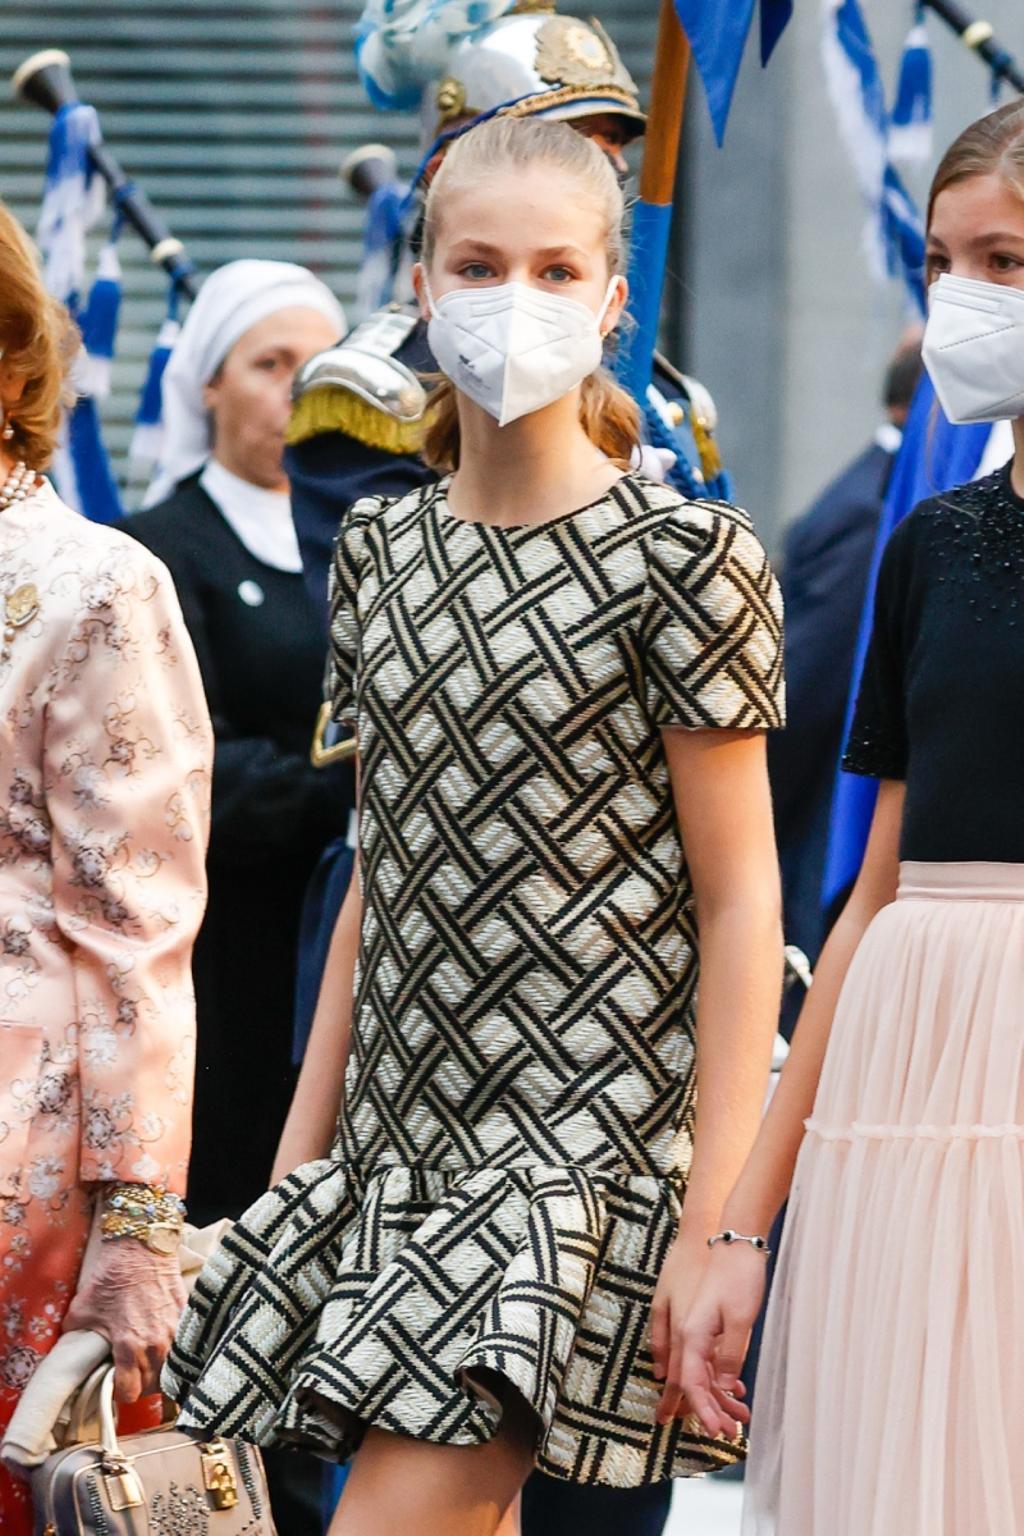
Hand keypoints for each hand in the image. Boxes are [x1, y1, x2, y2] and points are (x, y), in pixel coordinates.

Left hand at [63, 1240, 185, 1402]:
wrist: (141, 1248)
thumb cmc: (111, 1278)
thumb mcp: (82, 1310)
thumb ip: (77, 1338)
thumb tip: (69, 1352)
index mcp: (129, 1346)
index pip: (129, 1393)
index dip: (120, 1391)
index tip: (116, 1382)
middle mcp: (156, 1344)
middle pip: (153, 1387)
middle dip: (141, 1383)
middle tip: (132, 1371)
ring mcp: (176, 1332)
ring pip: (173, 1371)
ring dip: (161, 1371)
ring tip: (150, 1361)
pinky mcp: (187, 1318)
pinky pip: (185, 1348)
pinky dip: (177, 1352)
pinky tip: (166, 1344)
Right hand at [677, 1243, 767, 1437]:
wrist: (735, 1242)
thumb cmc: (738, 1276)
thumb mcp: (740, 1319)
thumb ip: (730, 1355)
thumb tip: (722, 1388)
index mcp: (691, 1333)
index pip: (691, 1382)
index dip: (703, 1410)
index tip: (718, 1432)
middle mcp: (686, 1331)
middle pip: (690, 1380)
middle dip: (707, 1410)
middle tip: (725, 1433)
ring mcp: (692, 1324)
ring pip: (698, 1370)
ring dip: (716, 1395)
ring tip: (739, 1415)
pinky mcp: (702, 1320)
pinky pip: (704, 1357)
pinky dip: (717, 1376)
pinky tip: (733, 1388)